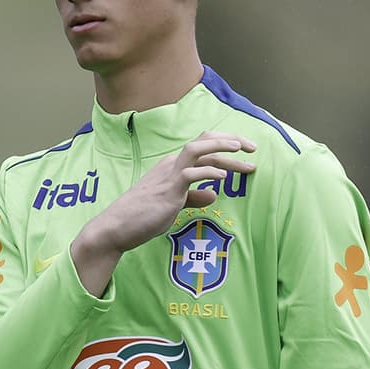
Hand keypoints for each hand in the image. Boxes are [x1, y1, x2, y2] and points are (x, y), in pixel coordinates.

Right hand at [71, 132, 255, 295]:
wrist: (116, 227)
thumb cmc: (141, 217)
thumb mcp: (172, 205)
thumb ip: (193, 197)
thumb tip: (214, 193)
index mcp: (172, 166)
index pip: (201, 147)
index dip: (224, 144)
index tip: (244, 151)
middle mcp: (171, 165)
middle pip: (204, 142)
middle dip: (231, 141)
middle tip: (253, 149)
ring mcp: (169, 175)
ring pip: (198, 150)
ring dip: (222, 148)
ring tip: (242, 152)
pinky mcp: (168, 189)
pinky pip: (190, 174)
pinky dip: (208, 173)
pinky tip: (223, 179)